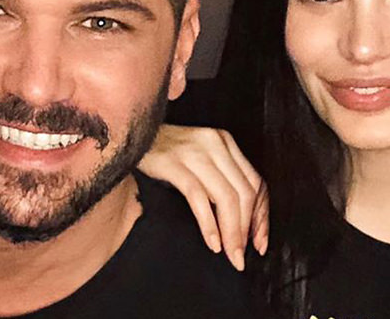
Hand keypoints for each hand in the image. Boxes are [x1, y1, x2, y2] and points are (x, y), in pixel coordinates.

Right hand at [138, 124, 268, 270]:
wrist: (127, 134)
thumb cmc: (162, 154)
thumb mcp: (198, 160)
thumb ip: (218, 180)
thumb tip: (239, 222)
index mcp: (224, 142)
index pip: (256, 182)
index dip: (261, 216)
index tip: (260, 241)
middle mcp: (214, 143)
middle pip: (244, 192)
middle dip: (247, 230)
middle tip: (242, 255)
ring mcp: (194, 151)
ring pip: (225, 197)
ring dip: (231, 232)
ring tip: (229, 254)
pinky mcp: (173, 162)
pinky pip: (198, 197)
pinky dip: (208, 224)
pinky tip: (211, 241)